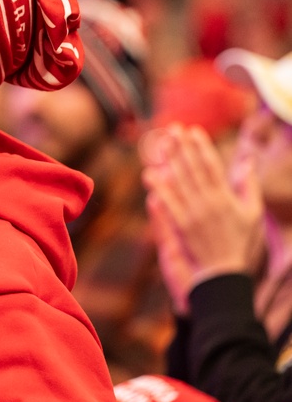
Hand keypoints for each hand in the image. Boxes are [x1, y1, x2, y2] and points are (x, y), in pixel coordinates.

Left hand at [140, 125, 264, 312]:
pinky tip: (150, 174)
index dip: (201, 147)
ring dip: (169, 161)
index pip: (212, 166)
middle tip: (173, 129)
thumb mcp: (252, 213)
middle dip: (182, 148)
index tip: (194, 130)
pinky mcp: (181, 227)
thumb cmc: (239, 242)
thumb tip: (247, 160)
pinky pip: (168, 203)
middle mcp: (209, 203)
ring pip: (179, 182)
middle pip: (192, 170)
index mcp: (226, 198)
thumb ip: (248, 185)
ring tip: (160, 143)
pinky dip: (160, 188)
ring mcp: (194, 215)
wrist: (223, 273)